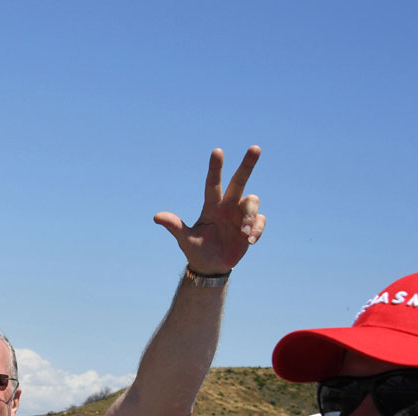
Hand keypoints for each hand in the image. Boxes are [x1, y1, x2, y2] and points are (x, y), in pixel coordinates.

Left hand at [153, 146, 265, 274]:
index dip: (215, 168)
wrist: (212, 266)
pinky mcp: (252, 226)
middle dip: (247, 165)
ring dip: (249, 217)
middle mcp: (228, 206)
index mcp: (211, 206)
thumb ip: (175, 226)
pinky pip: (261, 220)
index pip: (213, 184)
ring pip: (252, 201)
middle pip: (239, 181)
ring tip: (243, 234)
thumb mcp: (185, 239)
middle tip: (255, 147)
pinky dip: (257, 228)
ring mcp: (241, 215)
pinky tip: (250, 241)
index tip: (217, 151)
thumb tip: (156, 217)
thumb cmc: (197, 250)